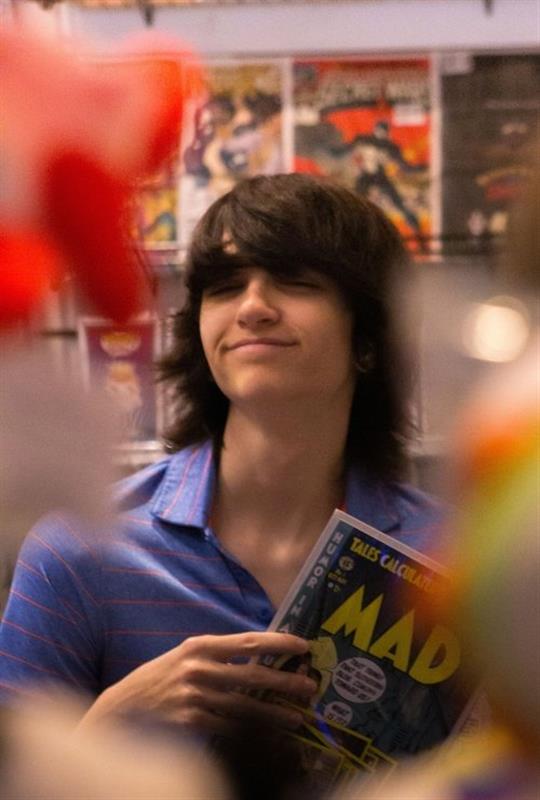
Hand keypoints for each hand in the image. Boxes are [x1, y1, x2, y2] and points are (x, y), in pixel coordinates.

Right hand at [80, 632, 317, 734]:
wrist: (120, 710)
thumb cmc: (158, 680)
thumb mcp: (184, 657)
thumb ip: (216, 655)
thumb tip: (257, 656)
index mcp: (200, 645)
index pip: (248, 641)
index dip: (279, 642)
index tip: (303, 645)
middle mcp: (199, 667)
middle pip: (253, 675)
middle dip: (285, 681)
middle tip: (311, 687)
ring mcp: (195, 696)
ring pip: (246, 706)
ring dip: (275, 714)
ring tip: (298, 718)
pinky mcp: (190, 722)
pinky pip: (228, 728)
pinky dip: (250, 734)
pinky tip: (267, 738)